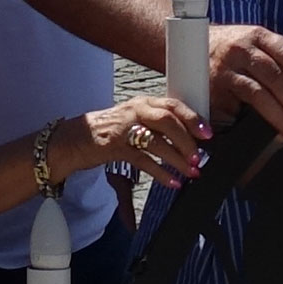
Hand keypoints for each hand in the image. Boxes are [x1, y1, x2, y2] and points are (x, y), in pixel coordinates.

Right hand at [72, 94, 207, 186]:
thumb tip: (188, 139)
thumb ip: (158, 125)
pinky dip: (160, 172)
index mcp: (143, 102)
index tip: (208, 133)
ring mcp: (124, 128)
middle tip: (200, 155)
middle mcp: (135, 111)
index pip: (172, 105)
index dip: (192, 118)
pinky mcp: (114, 147)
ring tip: (191, 171)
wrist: (74, 138)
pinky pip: (143, 160)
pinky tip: (172, 182)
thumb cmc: (110, 130)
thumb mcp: (135, 120)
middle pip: (167, 120)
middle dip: (187, 139)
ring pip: (156, 142)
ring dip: (177, 158)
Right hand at [210, 23, 282, 139]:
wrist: (186, 49)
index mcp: (258, 36)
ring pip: (258, 94)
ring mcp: (225, 69)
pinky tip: (265, 131)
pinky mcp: (213, 90)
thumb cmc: (231, 53)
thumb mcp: (253, 45)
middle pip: (276, 76)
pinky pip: (237, 109)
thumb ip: (277, 62)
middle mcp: (241, 50)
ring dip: (280, 116)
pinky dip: (254, 122)